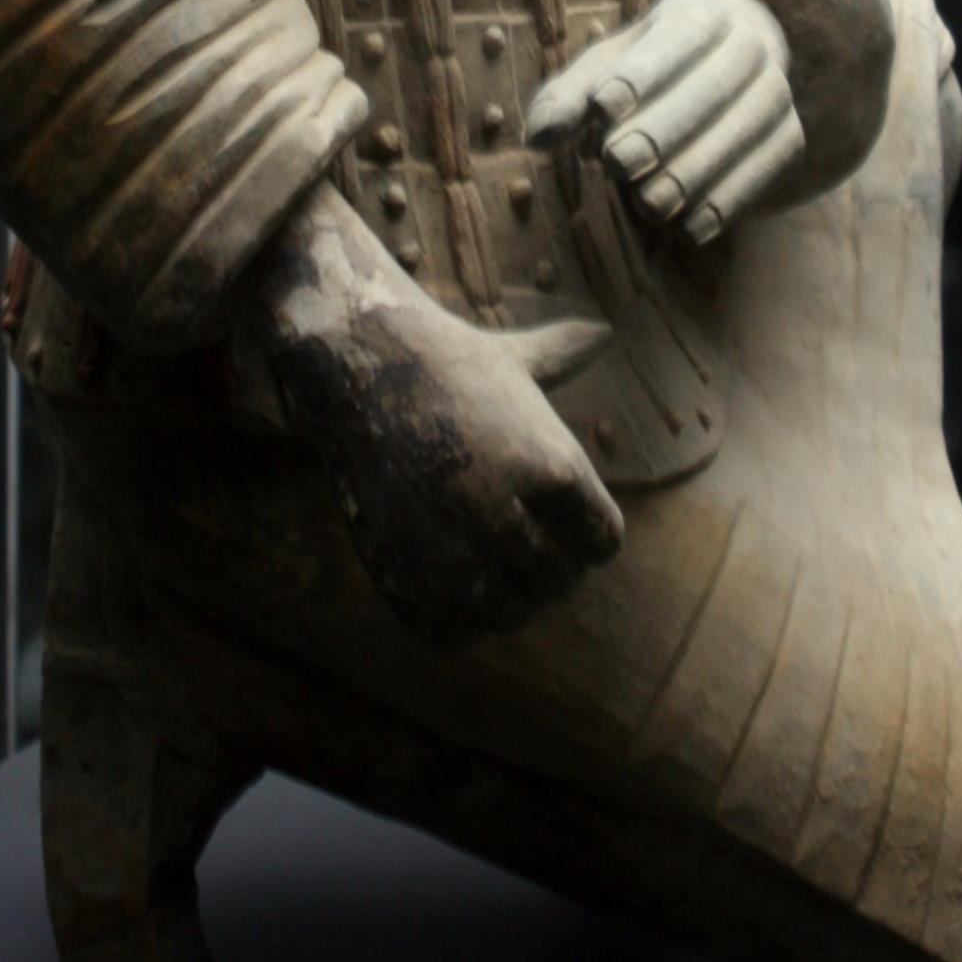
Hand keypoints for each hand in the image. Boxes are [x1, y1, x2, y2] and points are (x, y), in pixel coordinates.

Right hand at [240, 185, 622, 646]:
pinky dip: (453, 613)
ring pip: (509, 612)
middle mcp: (508, 514)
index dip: (584, 530)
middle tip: (513, 531)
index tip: (556, 513)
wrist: (358, 364)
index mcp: (553, 466)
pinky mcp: (404, 577)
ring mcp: (453, 551)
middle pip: (558, 580)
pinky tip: (440, 569)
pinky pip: (454, 631)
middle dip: (545, 562)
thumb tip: (604, 330)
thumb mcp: (514, 360)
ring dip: (502, 593)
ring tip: (480, 552)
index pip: (603, 541)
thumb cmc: (443, 360)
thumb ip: (564, 356)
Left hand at [527, 0, 802, 245]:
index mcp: (698, 13)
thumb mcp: (605, 70)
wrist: (730, 66)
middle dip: (665, 128)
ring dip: (697, 171)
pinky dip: (731, 199)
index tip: (603, 108)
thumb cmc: (649, 70)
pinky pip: (767, 167)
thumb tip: (537, 137)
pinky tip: (690, 228)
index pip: (675, 39)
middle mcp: (747, 43)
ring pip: (747, 129)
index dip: (642, 74)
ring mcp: (776, 89)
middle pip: (713, 86)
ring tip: (649, 205)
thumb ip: (568, 99)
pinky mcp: (790, 135)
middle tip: (619, 163)